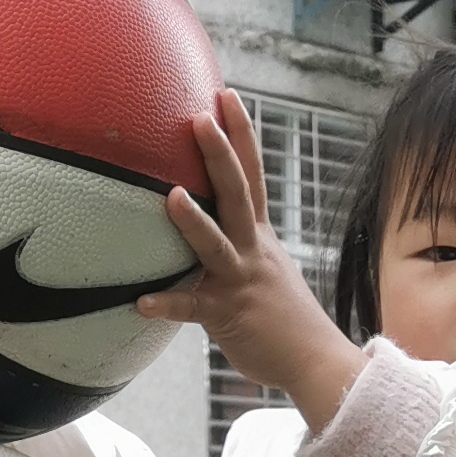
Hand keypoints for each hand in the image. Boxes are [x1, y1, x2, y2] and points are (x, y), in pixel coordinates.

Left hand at [136, 91, 361, 432]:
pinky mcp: (227, 316)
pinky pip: (192, 310)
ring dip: (194, 221)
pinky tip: (139, 302)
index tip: (226, 94)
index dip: (240, 135)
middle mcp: (252, 250)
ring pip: (216, 245)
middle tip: (198, 117)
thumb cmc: (284, 318)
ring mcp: (240, 281)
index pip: (253, 174)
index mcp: (260, 236)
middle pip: (237, 194)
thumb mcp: (265, 270)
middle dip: (219, 155)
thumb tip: (210, 228)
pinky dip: (167, 305)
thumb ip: (239, 246)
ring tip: (171, 196)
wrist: (316, 362)